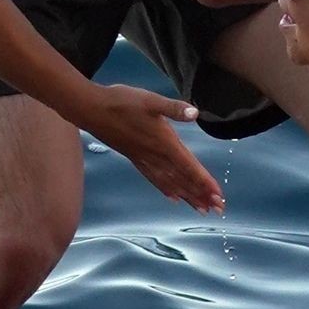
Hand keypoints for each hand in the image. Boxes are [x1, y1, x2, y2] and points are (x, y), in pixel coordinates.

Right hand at [80, 86, 224, 213]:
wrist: (90, 109)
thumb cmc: (121, 102)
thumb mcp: (151, 100)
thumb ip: (174, 108)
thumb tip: (195, 113)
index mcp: (164, 142)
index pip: (189, 167)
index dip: (205, 182)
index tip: (218, 195)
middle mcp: (155, 155)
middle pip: (183, 180)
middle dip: (201, 195)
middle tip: (218, 209)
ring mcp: (144, 159)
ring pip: (170, 183)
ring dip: (188, 196)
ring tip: (201, 209)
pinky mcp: (135, 158)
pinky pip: (154, 179)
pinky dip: (166, 189)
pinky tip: (173, 197)